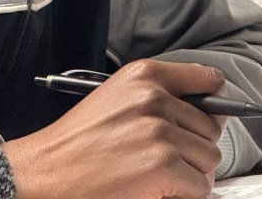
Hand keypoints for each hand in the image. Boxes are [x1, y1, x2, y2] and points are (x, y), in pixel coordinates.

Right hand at [3, 59, 225, 198]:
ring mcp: (160, 132)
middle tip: (167, 160)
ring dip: (192, 174)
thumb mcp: (117, 98)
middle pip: (211, 127)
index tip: (217, 113)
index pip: (207, 79)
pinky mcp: (162, 166)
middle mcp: (155, 98)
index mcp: (145, 75)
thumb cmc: (77, 143)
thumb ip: (160, 97)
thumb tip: (211, 113)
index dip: (216, 102)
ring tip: (160, 177)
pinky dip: (186, 194)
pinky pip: (200, 185)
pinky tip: (159, 191)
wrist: (43, 174)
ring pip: (209, 157)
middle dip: (195, 148)